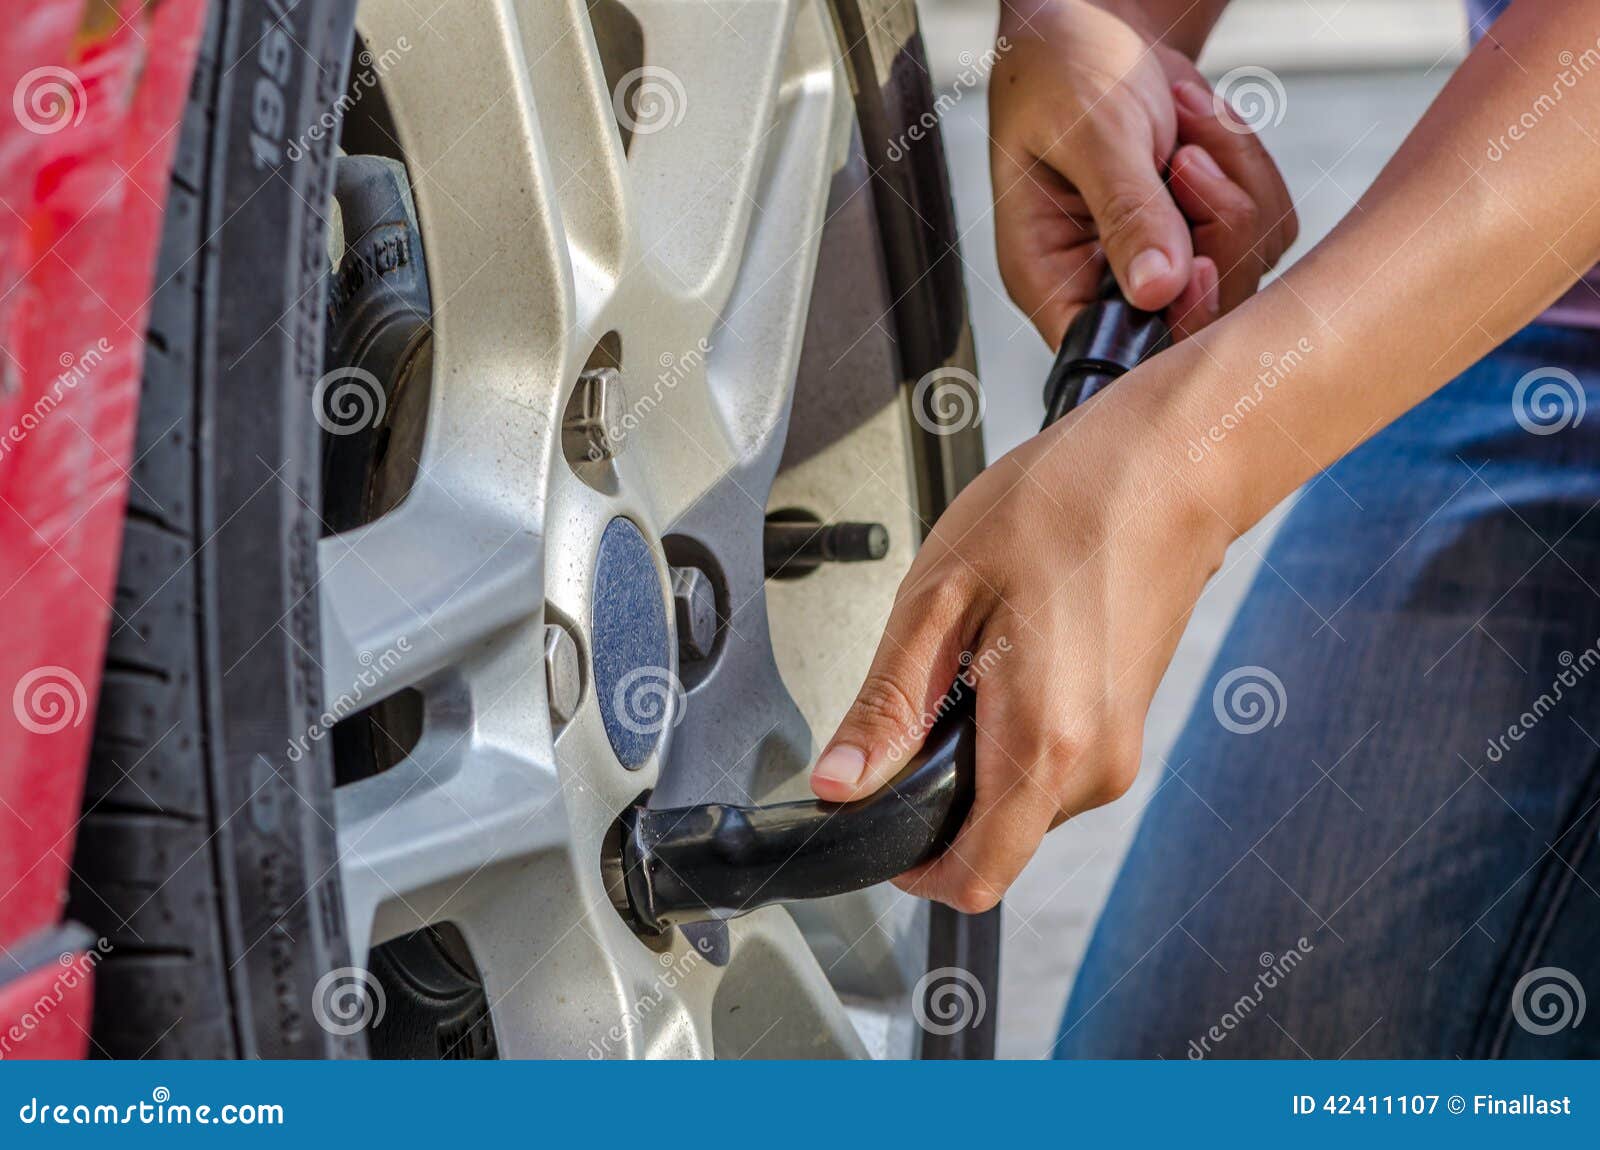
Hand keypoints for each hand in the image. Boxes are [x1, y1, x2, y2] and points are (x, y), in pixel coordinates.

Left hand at [809, 387, 1230, 911]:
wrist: (1168, 466)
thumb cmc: (1064, 508)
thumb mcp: (940, 599)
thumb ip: (888, 709)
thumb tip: (839, 785)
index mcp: (1045, 746)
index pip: (973, 878)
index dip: (910, 866)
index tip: (872, 818)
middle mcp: (1094, 768)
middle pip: (992, 841)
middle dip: (939, 791)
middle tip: (924, 692)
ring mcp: (1118, 750)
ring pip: (1018, 803)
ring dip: (976, 756)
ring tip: (974, 656)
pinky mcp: (1124, 727)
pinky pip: (1048, 766)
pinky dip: (1010, 733)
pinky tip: (1009, 653)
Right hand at [988, 0, 1297, 344]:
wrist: (1093, 20)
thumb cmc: (1061, 70)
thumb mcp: (1094, 136)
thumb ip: (1129, 214)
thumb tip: (1158, 291)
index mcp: (1053, 280)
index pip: (1116, 351)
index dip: (1171, 324)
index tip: (1194, 262)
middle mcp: (1106, 285)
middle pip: (1202, 317)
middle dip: (1214, 228)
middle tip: (1182, 159)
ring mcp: (1162, 261)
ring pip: (1246, 265)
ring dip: (1233, 181)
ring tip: (1180, 125)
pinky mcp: (1206, 232)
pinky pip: (1269, 226)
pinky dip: (1248, 165)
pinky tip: (1198, 128)